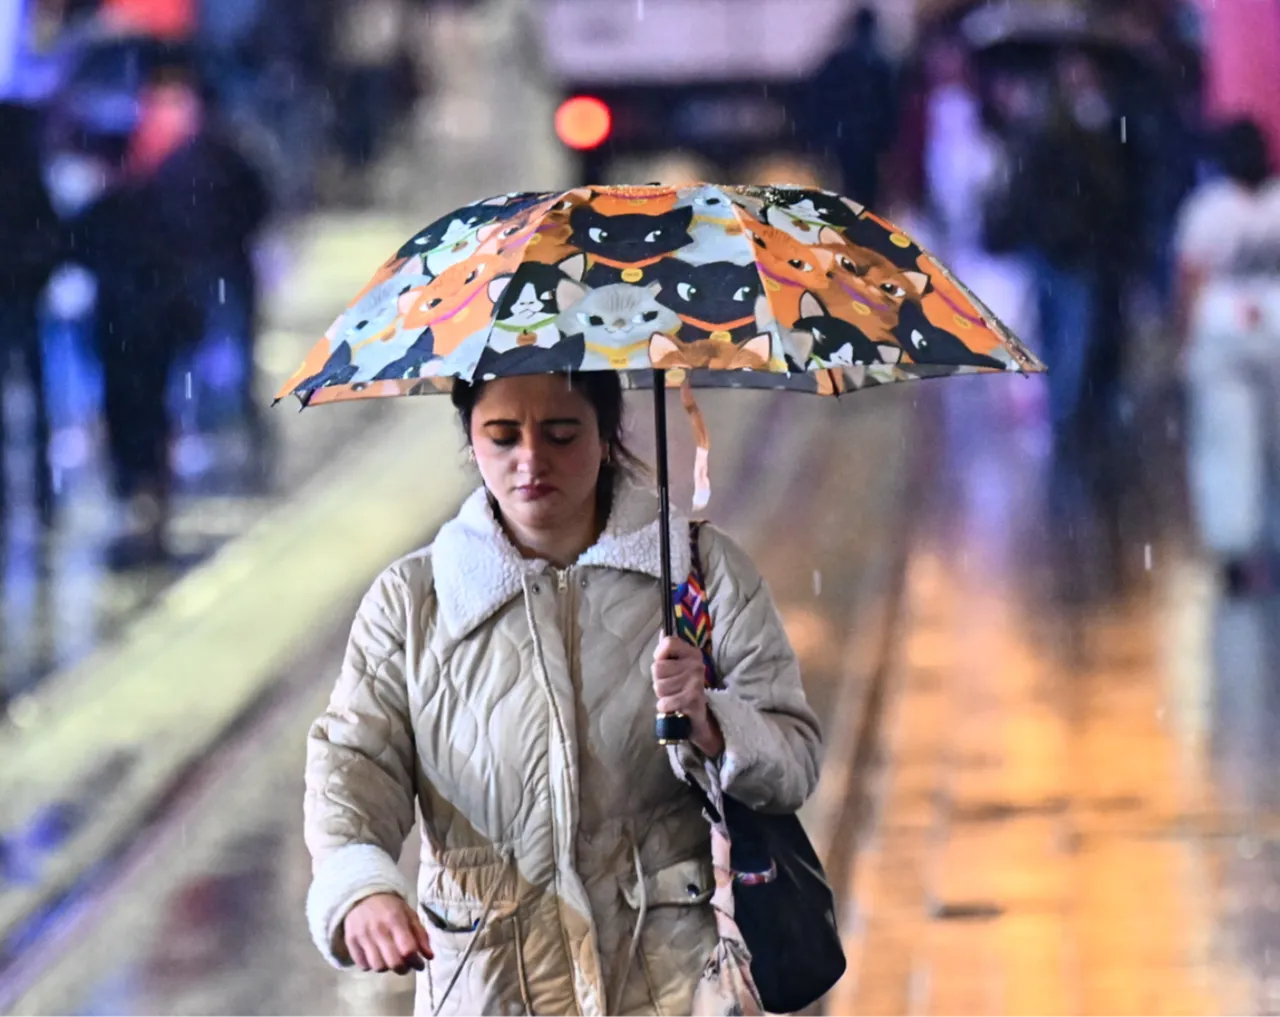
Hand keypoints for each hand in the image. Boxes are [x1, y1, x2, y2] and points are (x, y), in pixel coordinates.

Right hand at [343, 893, 432, 973]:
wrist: (362, 896)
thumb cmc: (390, 907)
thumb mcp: (409, 915)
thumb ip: (421, 935)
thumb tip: (429, 957)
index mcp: (396, 920)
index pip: (408, 950)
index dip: (417, 962)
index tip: (420, 965)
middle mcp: (378, 929)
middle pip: (393, 963)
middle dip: (403, 969)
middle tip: (406, 966)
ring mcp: (362, 936)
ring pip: (378, 966)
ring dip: (387, 968)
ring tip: (390, 960)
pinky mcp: (350, 941)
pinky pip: (362, 965)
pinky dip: (371, 966)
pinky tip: (376, 957)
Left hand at [652, 636, 723, 756]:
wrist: (702, 718)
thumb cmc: (685, 689)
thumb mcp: (679, 667)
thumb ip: (669, 650)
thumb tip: (662, 631)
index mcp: (692, 653)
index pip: (668, 642)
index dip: (660, 655)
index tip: (665, 664)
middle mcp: (696, 664)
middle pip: (657, 668)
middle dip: (659, 681)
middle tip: (672, 687)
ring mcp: (696, 681)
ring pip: (659, 686)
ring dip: (663, 696)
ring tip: (674, 697)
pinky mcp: (693, 698)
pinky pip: (665, 701)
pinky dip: (665, 707)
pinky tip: (673, 707)